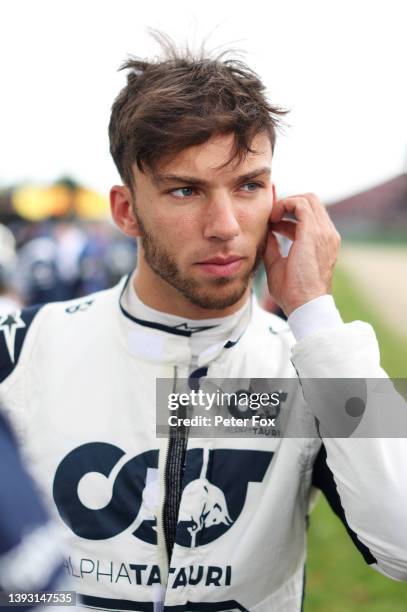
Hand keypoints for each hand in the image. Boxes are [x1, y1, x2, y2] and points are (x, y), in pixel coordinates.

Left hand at [263, 192, 340, 315]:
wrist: (305, 305)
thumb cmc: (293, 292)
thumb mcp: (278, 265)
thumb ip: (274, 247)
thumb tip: (266, 233)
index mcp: (323, 242)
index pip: (311, 214)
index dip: (291, 212)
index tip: (273, 223)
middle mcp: (328, 234)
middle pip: (311, 201)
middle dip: (289, 203)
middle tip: (272, 217)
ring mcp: (324, 232)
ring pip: (307, 198)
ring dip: (286, 203)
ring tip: (271, 219)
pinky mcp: (314, 232)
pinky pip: (300, 204)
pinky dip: (284, 205)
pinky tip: (272, 219)